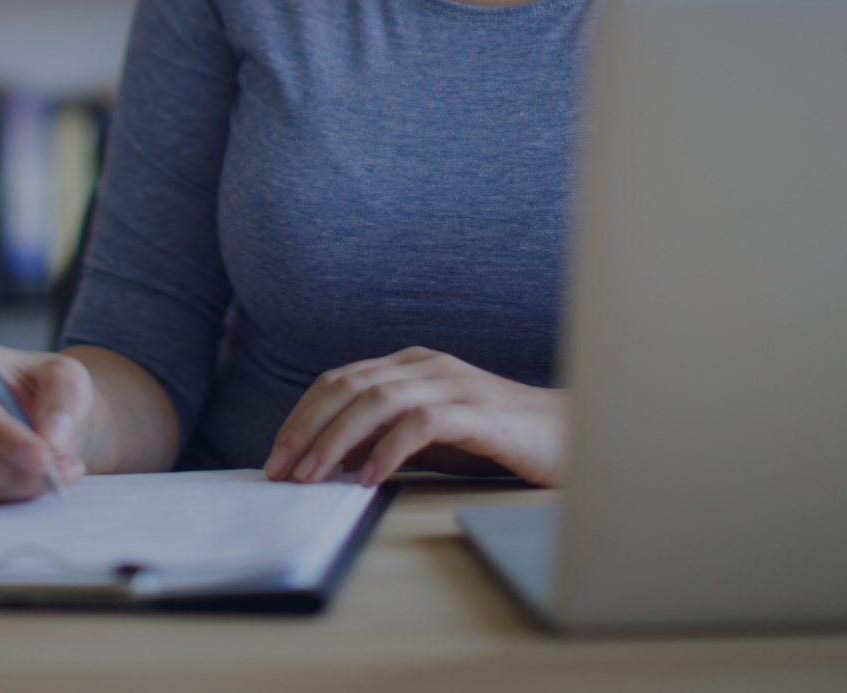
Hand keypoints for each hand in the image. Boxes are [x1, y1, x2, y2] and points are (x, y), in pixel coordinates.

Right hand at [0, 335, 90, 500]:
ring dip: (14, 481)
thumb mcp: (64, 375)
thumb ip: (64, 395)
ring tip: (58, 473)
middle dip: (10, 465)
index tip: (41, 454)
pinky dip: (5, 492)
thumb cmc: (40, 386)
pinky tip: (34, 480)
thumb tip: (52, 434)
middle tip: (56, 471)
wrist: (36, 416)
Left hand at [262, 347, 565, 487]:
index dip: (301, 418)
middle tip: (281, 471)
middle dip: (306, 429)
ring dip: (336, 441)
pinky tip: (370, 479)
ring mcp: (451, 384)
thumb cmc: (496, 440)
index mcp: (408, 366)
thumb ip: (385, 439)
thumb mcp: (429, 439)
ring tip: (312, 477)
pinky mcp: (477, 412)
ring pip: (376, 401)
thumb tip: (332, 462)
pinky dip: (388, 450)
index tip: (276, 459)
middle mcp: (424, 366)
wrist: (570, 437)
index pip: (338, 381)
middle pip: (347, 386)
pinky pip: (421, 424)